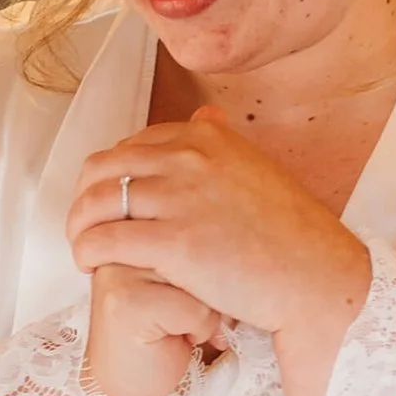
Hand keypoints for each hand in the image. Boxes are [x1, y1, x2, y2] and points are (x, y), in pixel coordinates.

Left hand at [67, 110, 373, 395]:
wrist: (316, 278)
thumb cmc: (290, 235)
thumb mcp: (256, 169)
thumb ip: (222, 144)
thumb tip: (203, 117)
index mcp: (206, 139)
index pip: (130, 146)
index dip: (108, 176)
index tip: (106, 201)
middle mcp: (190, 159)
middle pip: (103, 169)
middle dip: (84, 198)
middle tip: (85, 226)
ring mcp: (180, 198)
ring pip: (96, 203)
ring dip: (80, 227)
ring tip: (84, 249)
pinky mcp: (174, 242)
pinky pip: (104, 240)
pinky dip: (87, 251)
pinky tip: (91, 266)